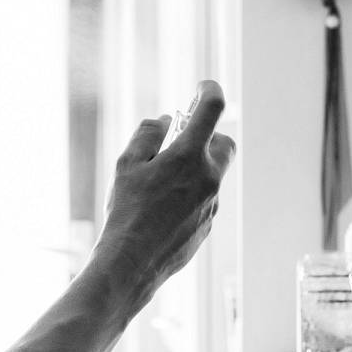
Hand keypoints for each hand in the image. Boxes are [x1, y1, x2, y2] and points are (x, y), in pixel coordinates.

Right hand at [97, 80, 235, 298]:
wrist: (132, 264)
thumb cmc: (126, 212)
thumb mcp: (127, 164)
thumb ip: (148, 135)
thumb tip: (165, 120)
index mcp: (188, 157)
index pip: (212, 109)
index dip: (210, 90)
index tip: (203, 87)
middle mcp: (209, 178)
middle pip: (225, 144)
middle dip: (209, 135)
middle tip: (183, 138)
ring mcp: (212, 204)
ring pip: (214, 175)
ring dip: (197, 168)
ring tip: (163, 178)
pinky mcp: (208, 226)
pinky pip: (205, 200)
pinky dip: (191, 193)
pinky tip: (163, 207)